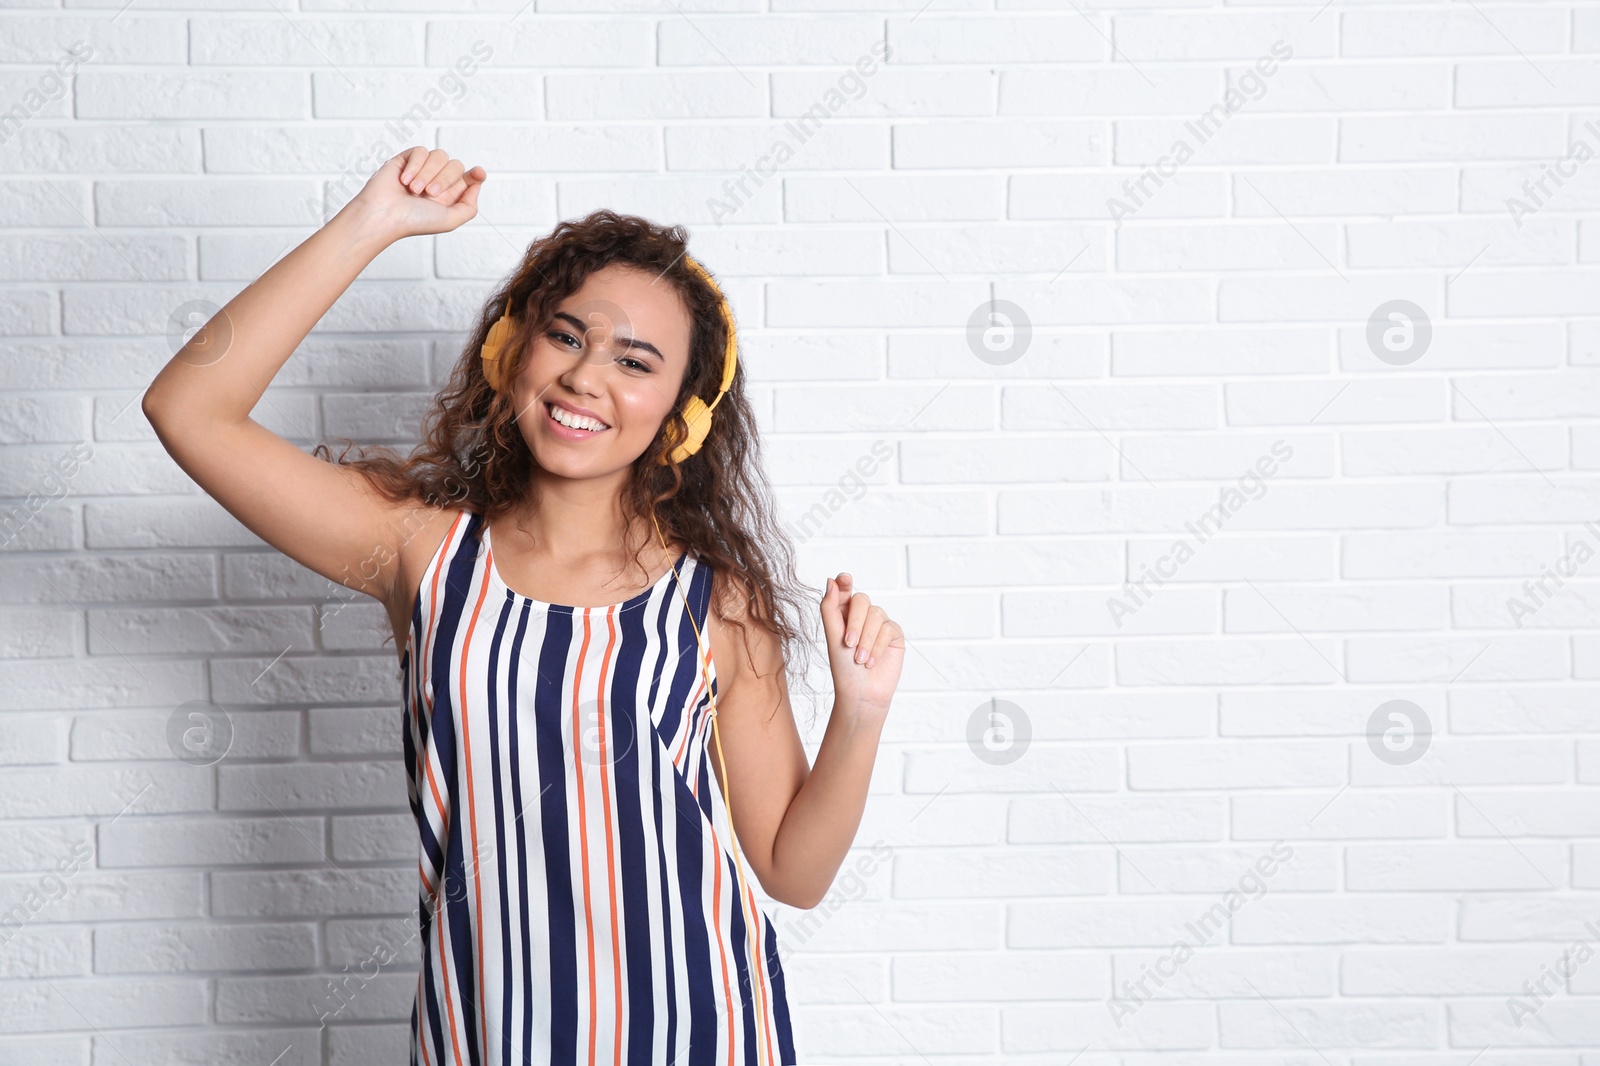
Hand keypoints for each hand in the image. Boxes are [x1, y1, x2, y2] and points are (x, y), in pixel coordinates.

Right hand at [348, 146, 485, 240]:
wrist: (384, 214)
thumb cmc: (414, 221)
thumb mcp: (450, 221)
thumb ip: (469, 206)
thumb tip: (478, 184)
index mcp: (449, 196)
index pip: (469, 178)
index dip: (476, 174)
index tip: (479, 173)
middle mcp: (437, 181)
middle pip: (456, 166)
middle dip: (445, 179)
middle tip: (429, 194)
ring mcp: (422, 169)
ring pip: (440, 156)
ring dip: (427, 173)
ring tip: (415, 190)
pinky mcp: (406, 159)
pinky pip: (421, 151)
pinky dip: (415, 166)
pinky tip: (405, 181)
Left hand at [819, 573, 903, 720]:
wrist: (861, 693)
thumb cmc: (843, 668)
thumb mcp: (832, 636)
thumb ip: (830, 608)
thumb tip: (831, 580)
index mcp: (844, 614)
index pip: (845, 591)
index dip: (845, 582)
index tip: (844, 578)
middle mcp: (862, 616)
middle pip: (861, 600)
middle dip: (855, 622)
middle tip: (848, 644)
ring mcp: (880, 624)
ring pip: (876, 614)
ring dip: (866, 639)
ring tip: (860, 659)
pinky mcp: (894, 635)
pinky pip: (889, 628)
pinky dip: (877, 646)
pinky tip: (871, 661)